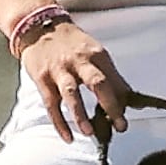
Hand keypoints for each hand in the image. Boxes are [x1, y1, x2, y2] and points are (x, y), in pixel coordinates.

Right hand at [19, 20, 125, 138]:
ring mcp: (59, 70)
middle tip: (120, 126)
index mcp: (96, 54)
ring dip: (81, 115)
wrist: (38, 27)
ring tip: (90, 133)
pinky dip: (60, 123)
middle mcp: (79, 61)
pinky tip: (68, 137)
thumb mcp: (93, 52)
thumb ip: (109, 75)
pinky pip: (51, 105)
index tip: (126, 118)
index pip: (113, 79)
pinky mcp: (42, 79)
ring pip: (71, 94)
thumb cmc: (70, 44)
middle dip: (111, 105)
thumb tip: (127, 98)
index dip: (123, 100)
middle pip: (97, 83)